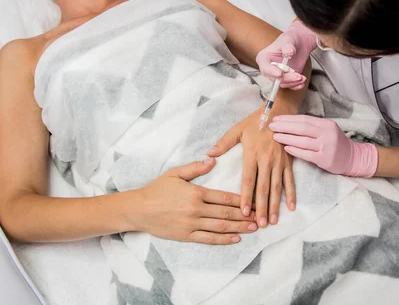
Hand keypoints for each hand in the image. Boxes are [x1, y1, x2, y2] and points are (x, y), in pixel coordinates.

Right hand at [130, 158, 257, 244]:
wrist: (138, 209)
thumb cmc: (156, 190)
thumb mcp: (175, 173)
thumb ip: (195, 168)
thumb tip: (212, 160)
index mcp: (195, 192)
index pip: (223, 197)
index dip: (241, 200)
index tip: (253, 201)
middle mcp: (196, 209)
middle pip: (226, 213)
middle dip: (244, 215)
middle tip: (259, 217)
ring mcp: (191, 224)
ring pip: (220, 227)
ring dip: (239, 227)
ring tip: (253, 228)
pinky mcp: (186, 235)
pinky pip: (208, 238)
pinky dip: (223, 239)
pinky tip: (235, 238)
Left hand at [207, 109, 295, 227]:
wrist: (279, 112)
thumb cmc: (256, 122)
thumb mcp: (237, 129)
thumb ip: (224, 142)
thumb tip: (209, 153)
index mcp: (252, 154)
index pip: (248, 180)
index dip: (246, 197)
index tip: (244, 212)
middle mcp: (267, 161)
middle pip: (263, 188)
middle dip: (262, 208)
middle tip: (260, 224)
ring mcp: (279, 162)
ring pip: (277, 188)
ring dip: (275, 205)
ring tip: (272, 221)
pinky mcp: (289, 162)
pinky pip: (290, 180)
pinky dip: (291, 194)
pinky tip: (290, 208)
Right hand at [256, 20, 317, 89]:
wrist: (300, 43)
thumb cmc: (290, 39)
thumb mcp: (288, 40)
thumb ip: (288, 46)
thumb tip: (288, 52)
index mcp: (264, 58)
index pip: (265, 67)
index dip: (271, 71)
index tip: (280, 73)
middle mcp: (269, 69)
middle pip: (274, 78)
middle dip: (286, 78)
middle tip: (297, 76)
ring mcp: (277, 74)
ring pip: (282, 83)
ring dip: (293, 82)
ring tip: (302, 77)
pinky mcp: (286, 78)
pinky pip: (289, 85)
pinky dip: (296, 85)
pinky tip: (301, 83)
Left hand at [269, 115, 378, 177]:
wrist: (352, 158)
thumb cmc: (334, 142)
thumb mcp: (326, 130)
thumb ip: (312, 126)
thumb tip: (288, 122)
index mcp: (326, 124)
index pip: (304, 119)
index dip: (288, 118)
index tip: (276, 118)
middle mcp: (327, 134)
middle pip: (302, 128)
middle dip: (285, 126)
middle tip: (271, 126)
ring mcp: (327, 147)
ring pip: (303, 141)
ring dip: (287, 138)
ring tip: (275, 136)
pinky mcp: (325, 159)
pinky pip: (307, 154)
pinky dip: (295, 151)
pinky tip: (286, 148)